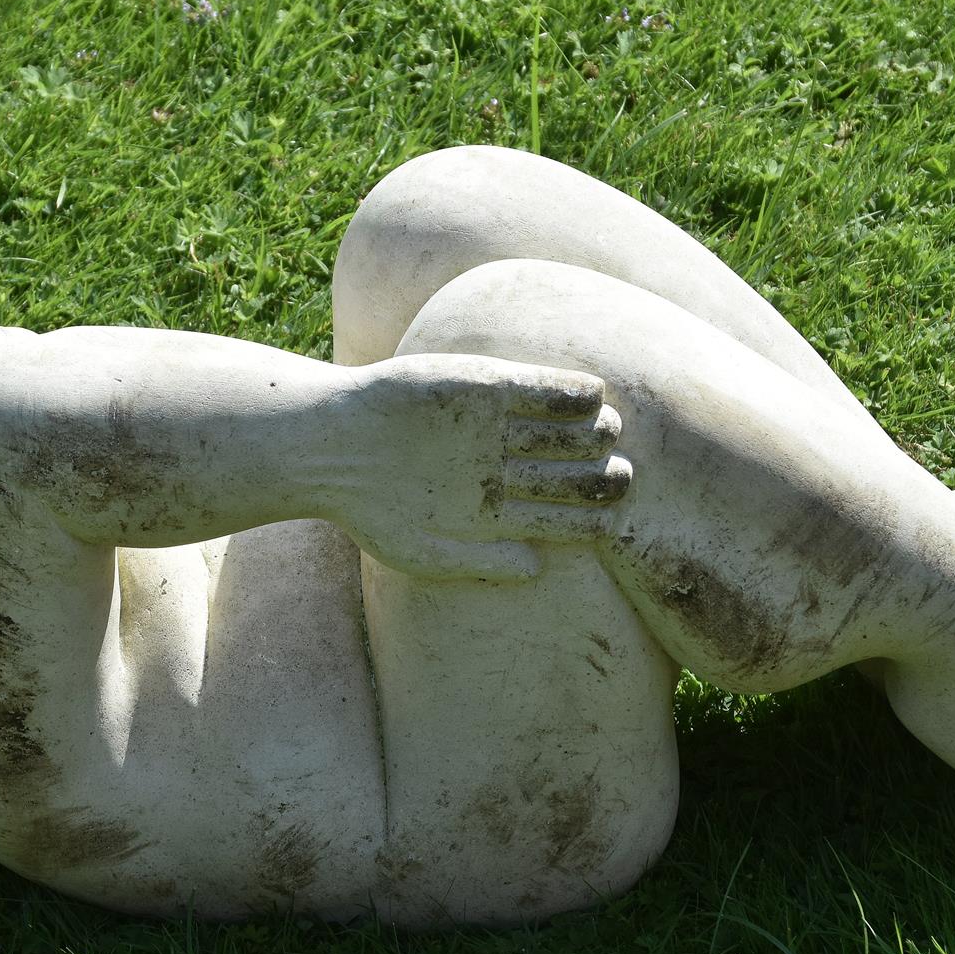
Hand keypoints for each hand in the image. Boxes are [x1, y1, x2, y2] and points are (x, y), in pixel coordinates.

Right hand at [322, 354, 629, 581]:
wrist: (331, 447)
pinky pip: (537, 387)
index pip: (560, 520)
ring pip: (562, 430)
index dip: (590, 520)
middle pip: (569, 475)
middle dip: (599, 477)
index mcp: (495, 514)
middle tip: (623, 477)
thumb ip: (480, 562)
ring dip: (591, 432)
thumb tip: (537, 568)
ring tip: (608, 433)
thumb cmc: (370, 510)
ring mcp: (496, 427)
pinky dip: (566, 391)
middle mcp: (503, 470)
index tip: (612, 520)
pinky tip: (590, 396)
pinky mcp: (483, 385)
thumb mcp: (422, 551)